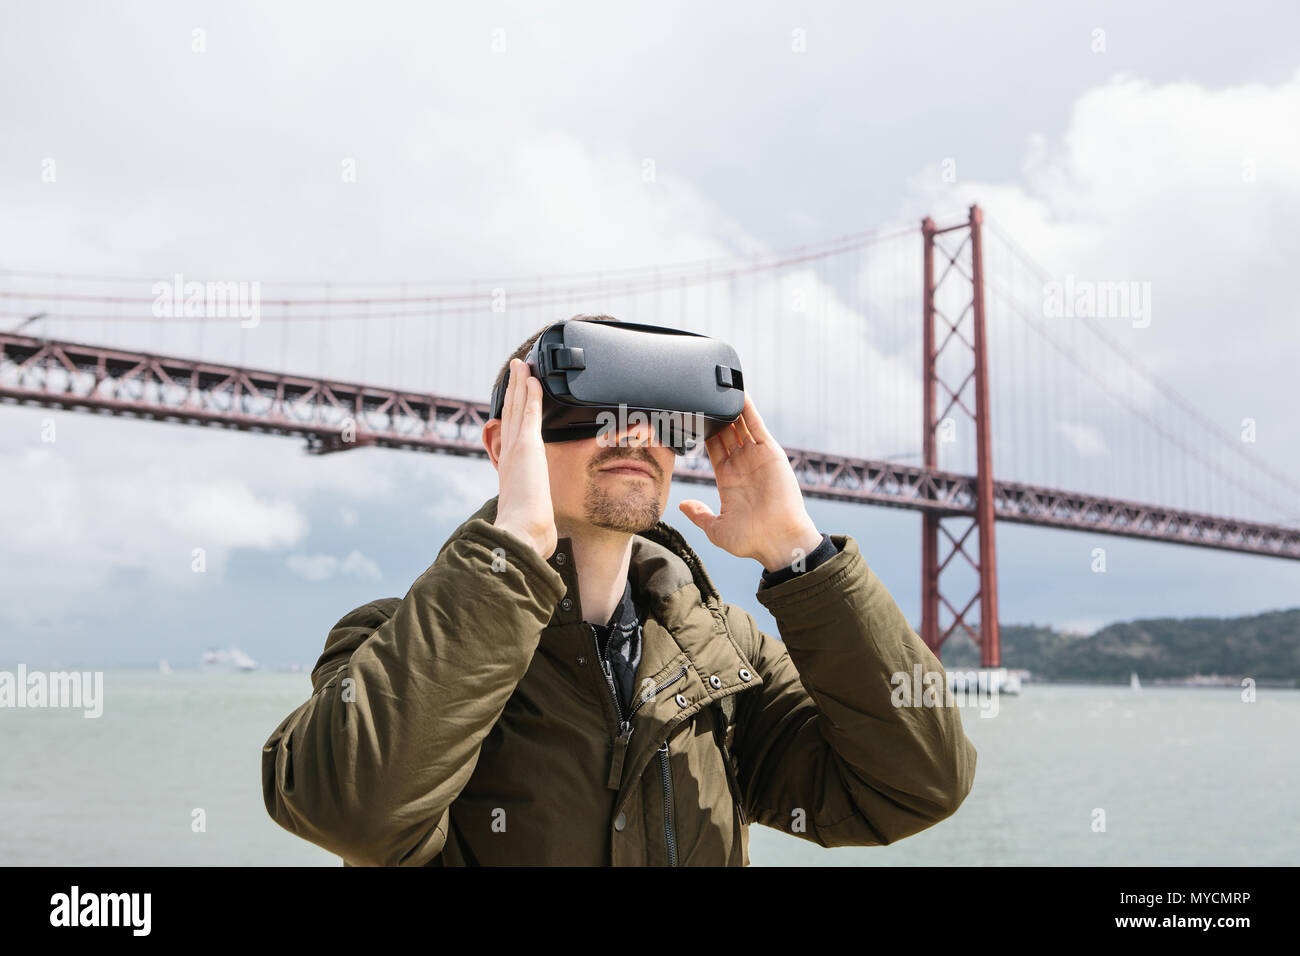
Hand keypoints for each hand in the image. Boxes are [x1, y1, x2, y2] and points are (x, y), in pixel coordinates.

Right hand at [493, 359, 557, 559]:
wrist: (521, 534)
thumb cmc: (528, 534)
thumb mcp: (534, 519)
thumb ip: (538, 517)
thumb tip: (546, 533)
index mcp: (511, 471)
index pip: (511, 437)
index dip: (511, 417)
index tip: (513, 402)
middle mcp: (509, 457)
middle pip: (509, 416)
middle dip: (512, 393)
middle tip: (514, 372)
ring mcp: (516, 449)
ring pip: (517, 408)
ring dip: (519, 385)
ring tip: (520, 365)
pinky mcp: (527, 446)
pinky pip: (528, 412)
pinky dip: (529, 393)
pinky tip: (531, 377)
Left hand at [679, 393, 821, 572]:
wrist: (779, 541)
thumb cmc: (752, 540)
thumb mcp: (716, 529)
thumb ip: (699, 515)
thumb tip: (682, 505)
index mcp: (729, 479)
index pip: (713, 449)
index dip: (702, 434)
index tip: (689, 420)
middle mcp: (742, 465)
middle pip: (725, 433)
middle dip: (714, 417)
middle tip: (699, 398)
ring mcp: (756, 457)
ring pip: (739, 425)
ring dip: (729, 409)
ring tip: (717, 388)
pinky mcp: (769, 452)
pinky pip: (756, 425)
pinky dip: (749, 409)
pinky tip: (739, 394)